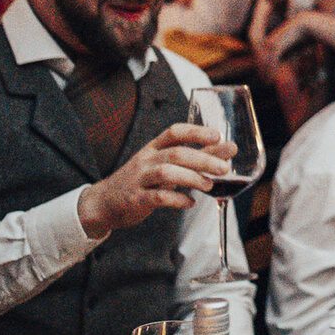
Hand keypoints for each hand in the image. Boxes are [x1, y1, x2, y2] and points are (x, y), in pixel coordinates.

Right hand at [77, 123, 232, 238]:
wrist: (104, 203)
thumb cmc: (142, 180)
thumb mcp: (166, 164)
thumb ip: (198, 156)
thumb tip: (230, 148)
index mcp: (154, 148)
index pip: (174, 132)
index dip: (196, 132)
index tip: (217, 136)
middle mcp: (146, 160)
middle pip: (176, 153)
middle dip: (202, 159)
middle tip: (224, 168)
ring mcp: (139, 179)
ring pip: (166, 173)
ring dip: (191, 178)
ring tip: (209, 185)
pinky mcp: (135, 199)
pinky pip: (157, 197)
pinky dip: (176, 199)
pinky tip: (189, 203)